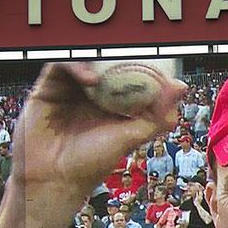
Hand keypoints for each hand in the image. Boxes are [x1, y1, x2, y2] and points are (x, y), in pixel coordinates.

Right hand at [11, 63, 186, 200]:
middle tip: (132, 47)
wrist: (53, 180)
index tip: (153, 54)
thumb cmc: (90, 164)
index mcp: (109, 103)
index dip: (139, 61)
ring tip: (110, 63)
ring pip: (82, 59)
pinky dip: (76, 66)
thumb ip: (157, 115)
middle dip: (118, 52)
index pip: (126, 72)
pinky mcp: (46, 88)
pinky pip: (60, 65)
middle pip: (103, 60)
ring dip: (97, 57)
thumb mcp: (130, 137)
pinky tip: (91, 80)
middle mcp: (88, 93)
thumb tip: (181, 88)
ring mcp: (66, 89)